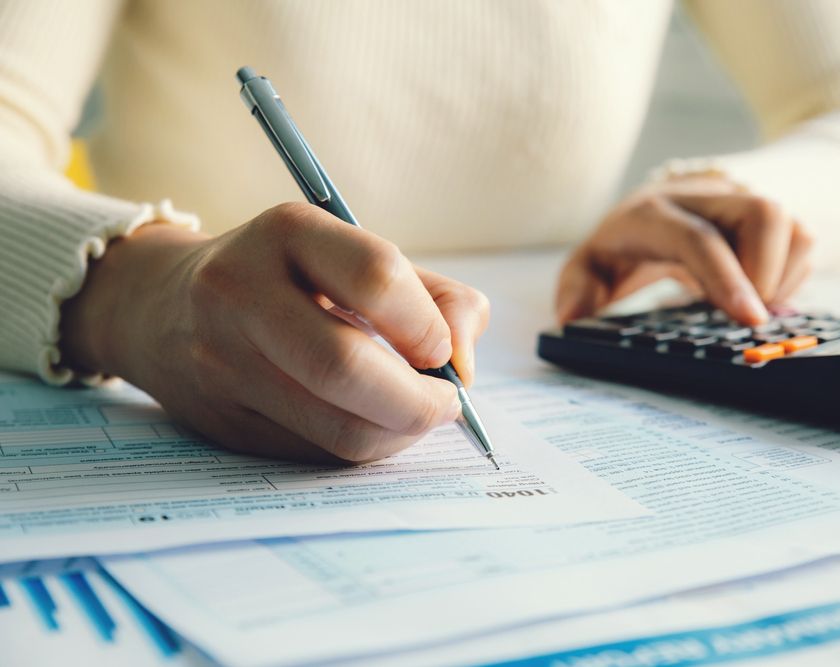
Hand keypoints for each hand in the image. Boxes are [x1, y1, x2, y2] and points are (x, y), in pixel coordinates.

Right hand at [60, 202, 489, 463]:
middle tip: (446, 404)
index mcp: (288, 232)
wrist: (165, 307)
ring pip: (334, 425)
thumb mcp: (358, 257)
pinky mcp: (223, 420)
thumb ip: (435, 297)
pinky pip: (316, 451)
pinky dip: (364, 446)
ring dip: (398, 433)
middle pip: (345, 366)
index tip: (444, 352)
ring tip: (416, 414)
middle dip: (417, 401)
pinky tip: (373, 424)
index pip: (376, 278)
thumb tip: (463, 365)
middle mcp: (242, 291)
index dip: (427, 326)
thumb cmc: (291, 278)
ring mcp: (223, 360)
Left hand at [556, 177, 813, 324]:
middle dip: (766, 272)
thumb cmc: (623, 246)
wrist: (656, 207)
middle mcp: (703, 196)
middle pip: (763, 213)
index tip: (749, 320)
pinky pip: (804, 240)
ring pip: (793, 225)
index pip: (698, 238)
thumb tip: (571, 318)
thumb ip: (577, 289)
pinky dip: (792, 275)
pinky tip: (760, 293)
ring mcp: (741, 201)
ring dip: (782, 276)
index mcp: (653, 212)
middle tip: (746, 316)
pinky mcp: (769, 214)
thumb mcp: (589, 267)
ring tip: (748, 305)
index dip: (727, 278)